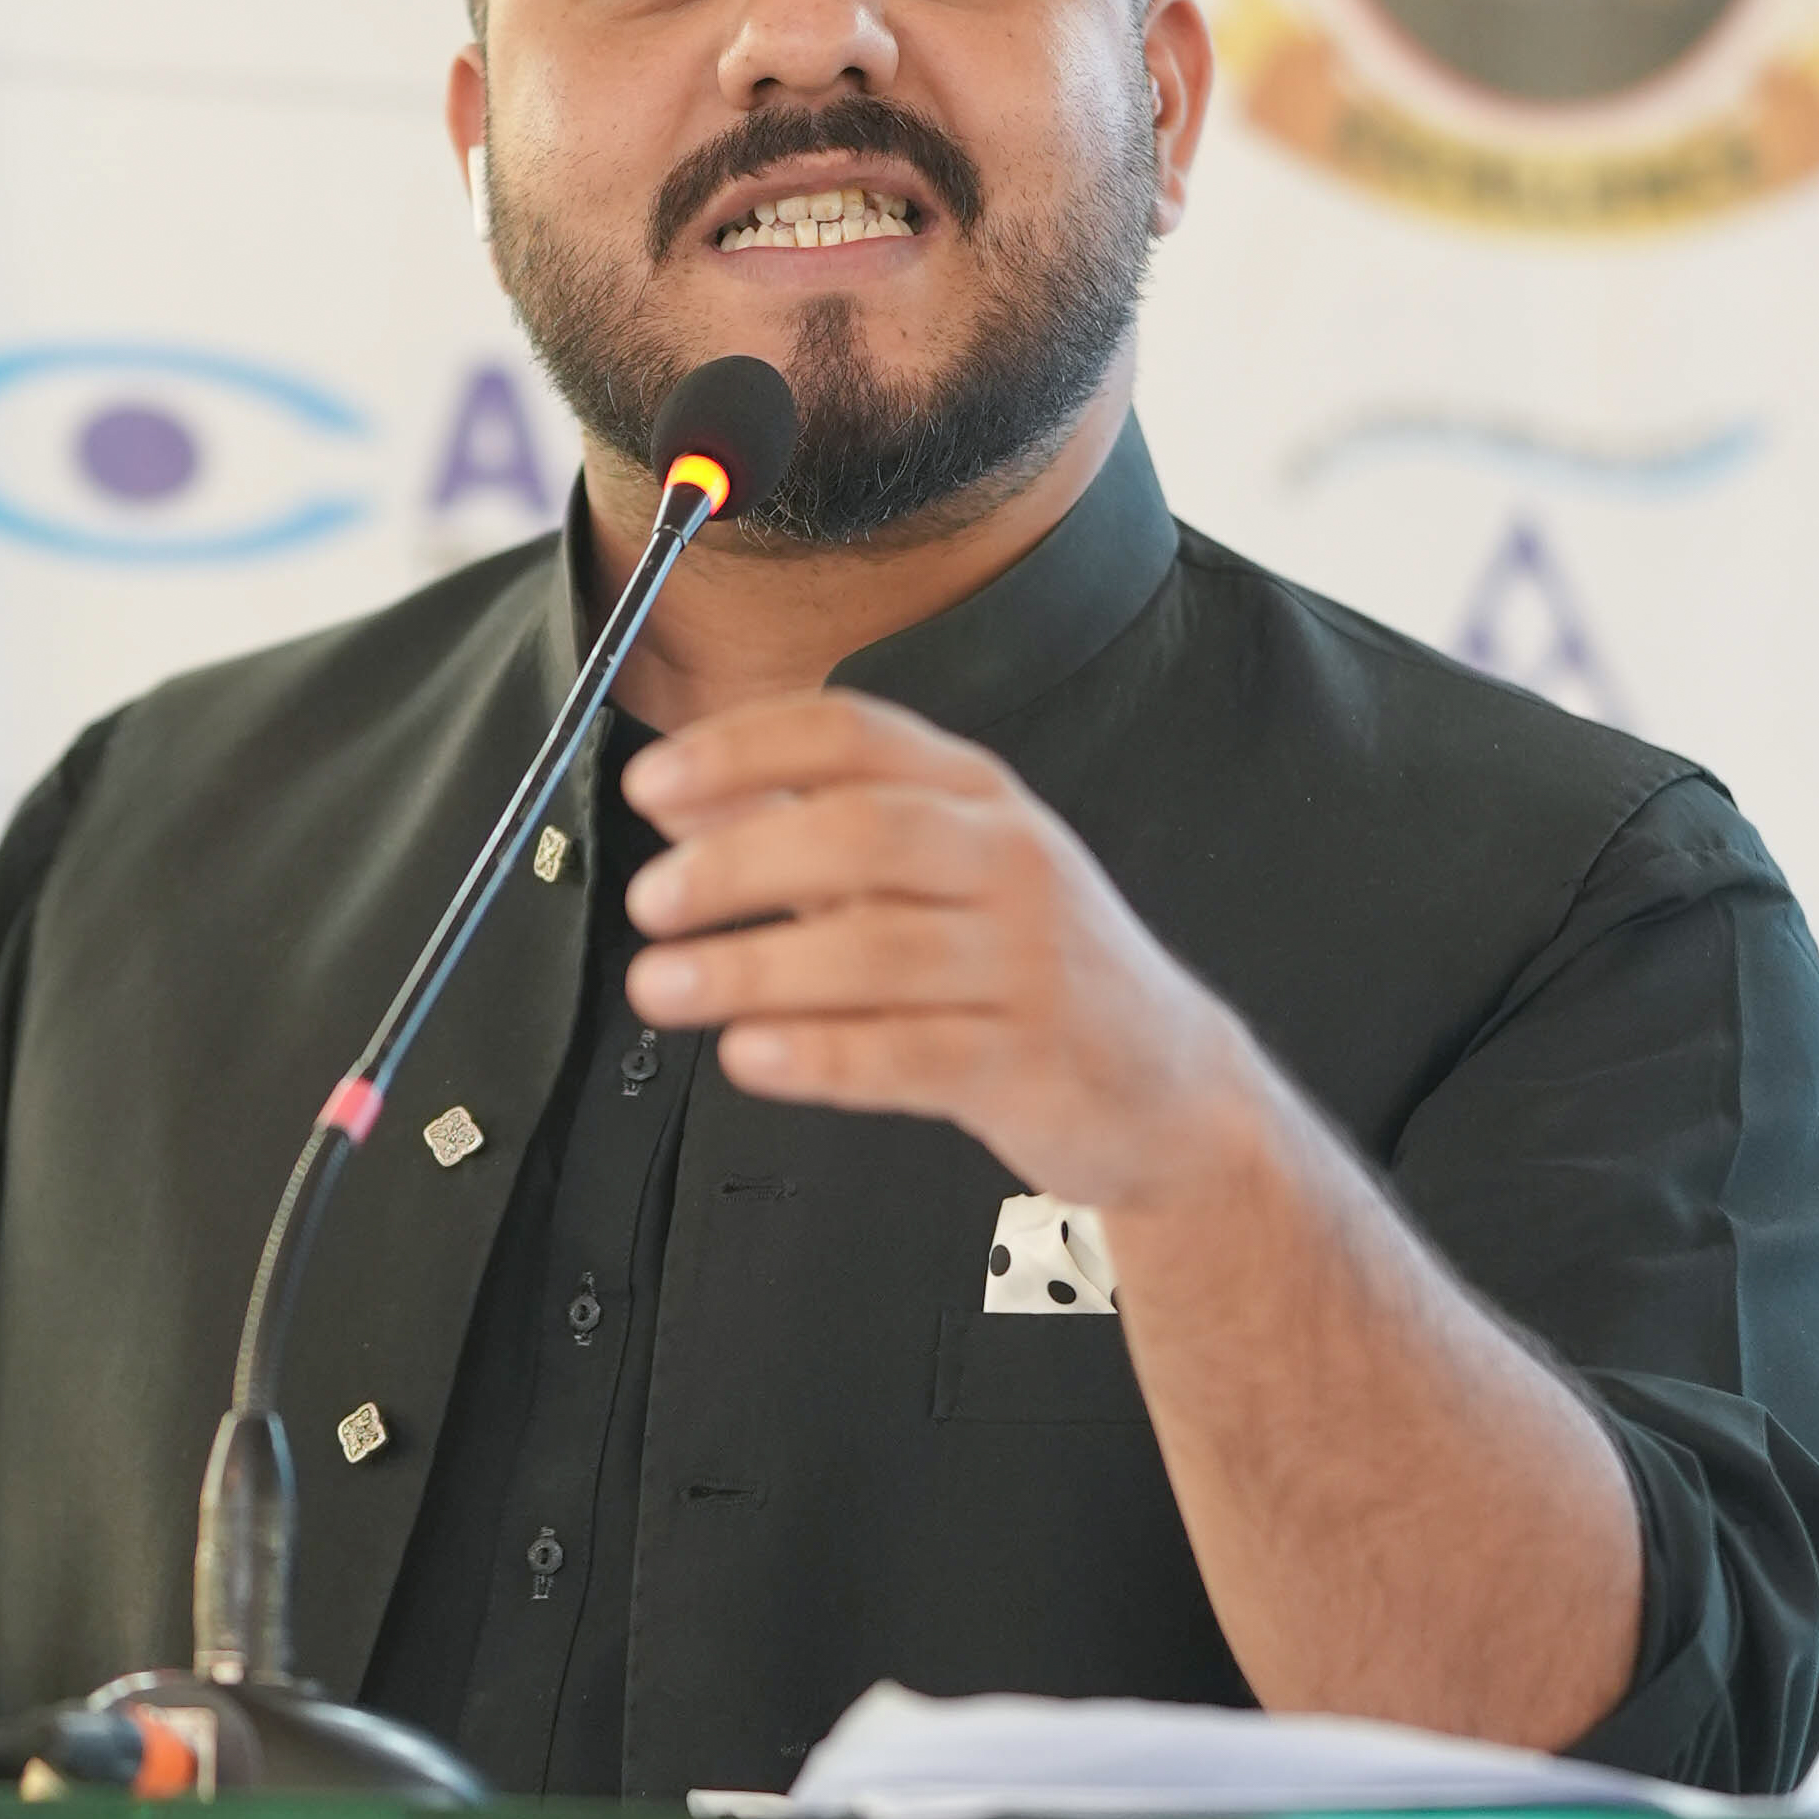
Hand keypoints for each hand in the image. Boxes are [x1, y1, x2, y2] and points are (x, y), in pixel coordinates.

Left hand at [621, 692, 1250, 1208]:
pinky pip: (911, 1055)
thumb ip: (807, 832)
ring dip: (752, 968)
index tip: (650, 783)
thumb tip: (683, 801)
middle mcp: (1008, 860)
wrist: (1167, 1083)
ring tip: (661, 986)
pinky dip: (819, 1055)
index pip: (852, 735)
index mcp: (975, 794)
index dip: (741, 750)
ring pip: (878, 949)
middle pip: (862, 832)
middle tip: (651, 899)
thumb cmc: (1024, 967)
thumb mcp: (931, 874)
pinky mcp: (1029, 1064)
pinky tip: (749, 1055)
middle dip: (739, 862)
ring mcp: (1027, 963)